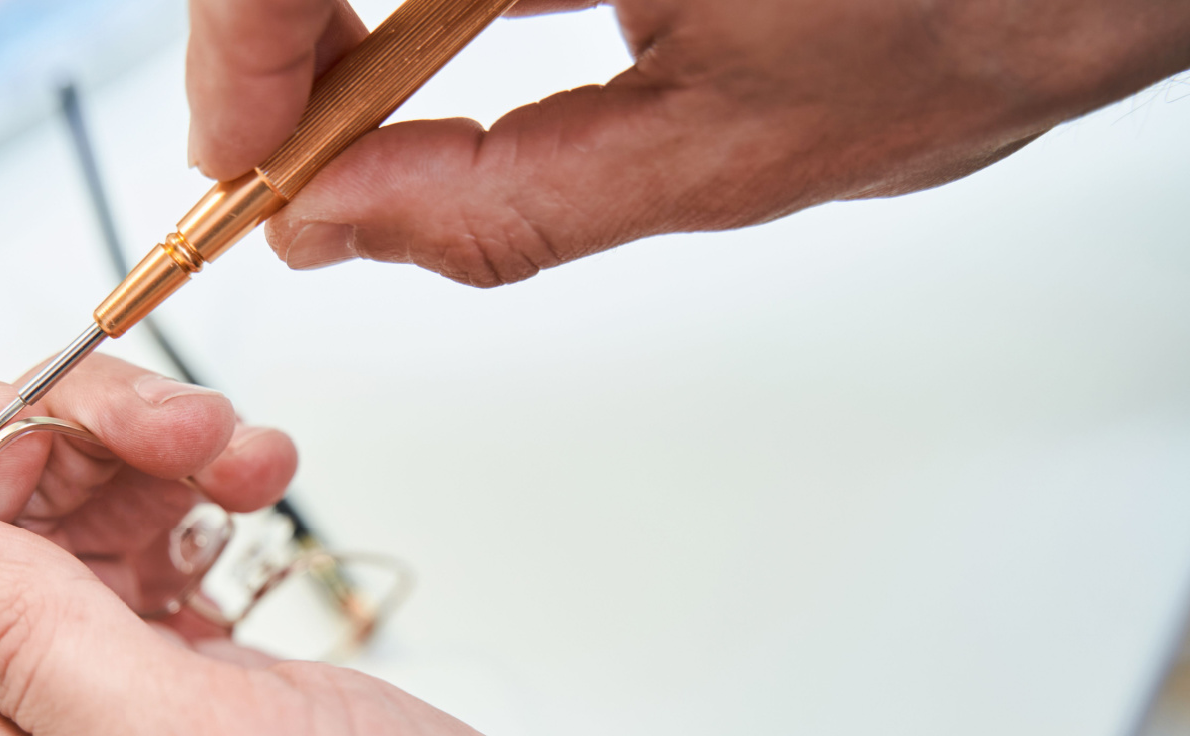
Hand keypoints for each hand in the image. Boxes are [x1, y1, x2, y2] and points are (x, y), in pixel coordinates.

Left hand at [0, 364, 801, 735]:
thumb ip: (32, 650)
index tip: (23, 444)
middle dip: (46, 455)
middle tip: (173, 426)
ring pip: (62, 550)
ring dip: (128, 466)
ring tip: (237, 454)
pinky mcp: (221, 707)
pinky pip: (152, 572)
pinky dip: (189, 506)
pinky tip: (257, 497)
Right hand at [187, 0, 1189, 285]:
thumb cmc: (983, 8)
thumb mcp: (722, 156)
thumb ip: (501, 202)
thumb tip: (340, 227)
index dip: (243, 53)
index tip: (238, 157)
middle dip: (279, 32)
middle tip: (289, 149)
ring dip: (348, 11)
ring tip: (356, 109)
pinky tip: (431, 35)